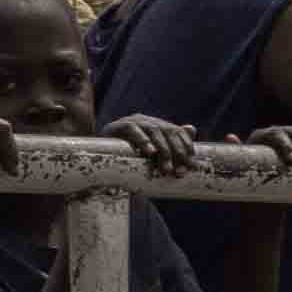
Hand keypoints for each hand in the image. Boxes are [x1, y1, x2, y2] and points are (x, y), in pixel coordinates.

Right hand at [100, 114, 215, 171]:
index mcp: (156, 125)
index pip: (177, 132)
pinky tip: (150, 152)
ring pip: (154, 131)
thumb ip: (170, 143)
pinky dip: (143, 140)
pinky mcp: (119, 125)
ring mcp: (133, 121)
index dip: (186, 147)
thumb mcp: (151, 153)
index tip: (193, 164)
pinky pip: (133, 130)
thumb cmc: (127, 154)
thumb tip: (192, 129)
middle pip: (168, 131)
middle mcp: (146, 120)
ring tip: (166, 167)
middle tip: (181, 171)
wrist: (99, 153)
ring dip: (162, 150)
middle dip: (177, 152)